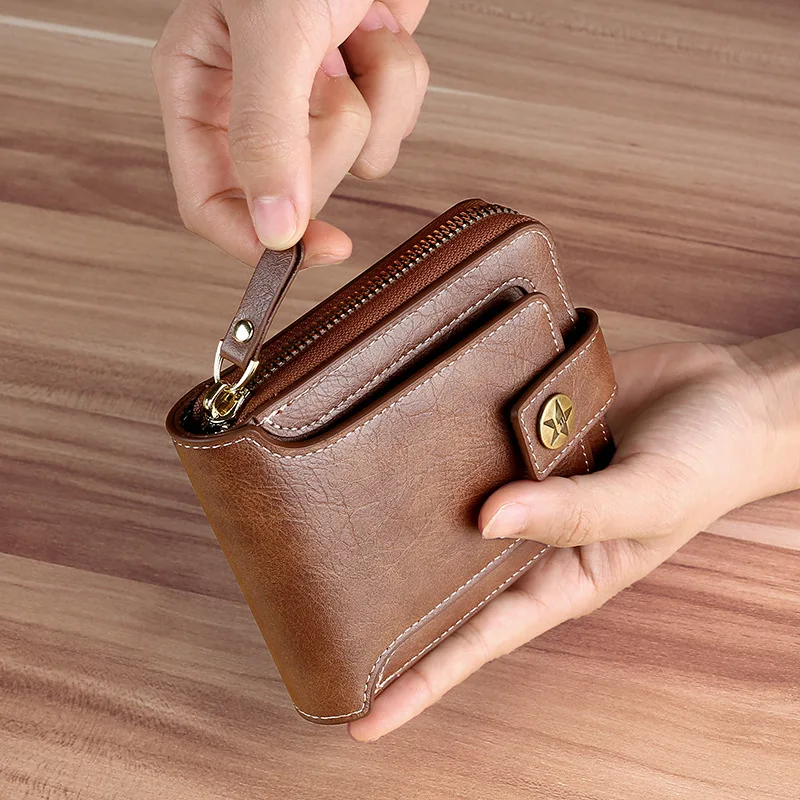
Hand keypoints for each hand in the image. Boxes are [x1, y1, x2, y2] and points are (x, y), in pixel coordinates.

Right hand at [152, 0, 429, 265]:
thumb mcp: (274, 30)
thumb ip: (265, 132)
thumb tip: (274, 229)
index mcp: (199, 91)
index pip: (211, 204)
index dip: (259, 240)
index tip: (312, 249)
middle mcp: (251, 107)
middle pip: (293, 192)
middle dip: (328, 136)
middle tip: (325, 77)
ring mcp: (310, 102)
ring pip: (354, 163)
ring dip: (374, 99)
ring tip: (352, 34)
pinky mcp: (361, 91)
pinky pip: (394, 129)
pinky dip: (400, 82)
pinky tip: (378, 32)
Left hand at [348, 329, 799, 740]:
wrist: (730, 395)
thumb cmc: (705, 465)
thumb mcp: (644, 502)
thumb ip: (571, 514)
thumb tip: (485, 518)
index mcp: (562, 576)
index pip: (480, 639)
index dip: (423, 680)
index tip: (360, 715)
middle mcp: (532, 536)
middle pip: (450, 580)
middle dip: (393, 605)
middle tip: (321, 617)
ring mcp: (523, 484)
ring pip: (452, 510)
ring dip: (405, 519)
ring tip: (339, 527)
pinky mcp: (522, 434)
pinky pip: (472, 443)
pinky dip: (439, 444)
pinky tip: (399, 437)